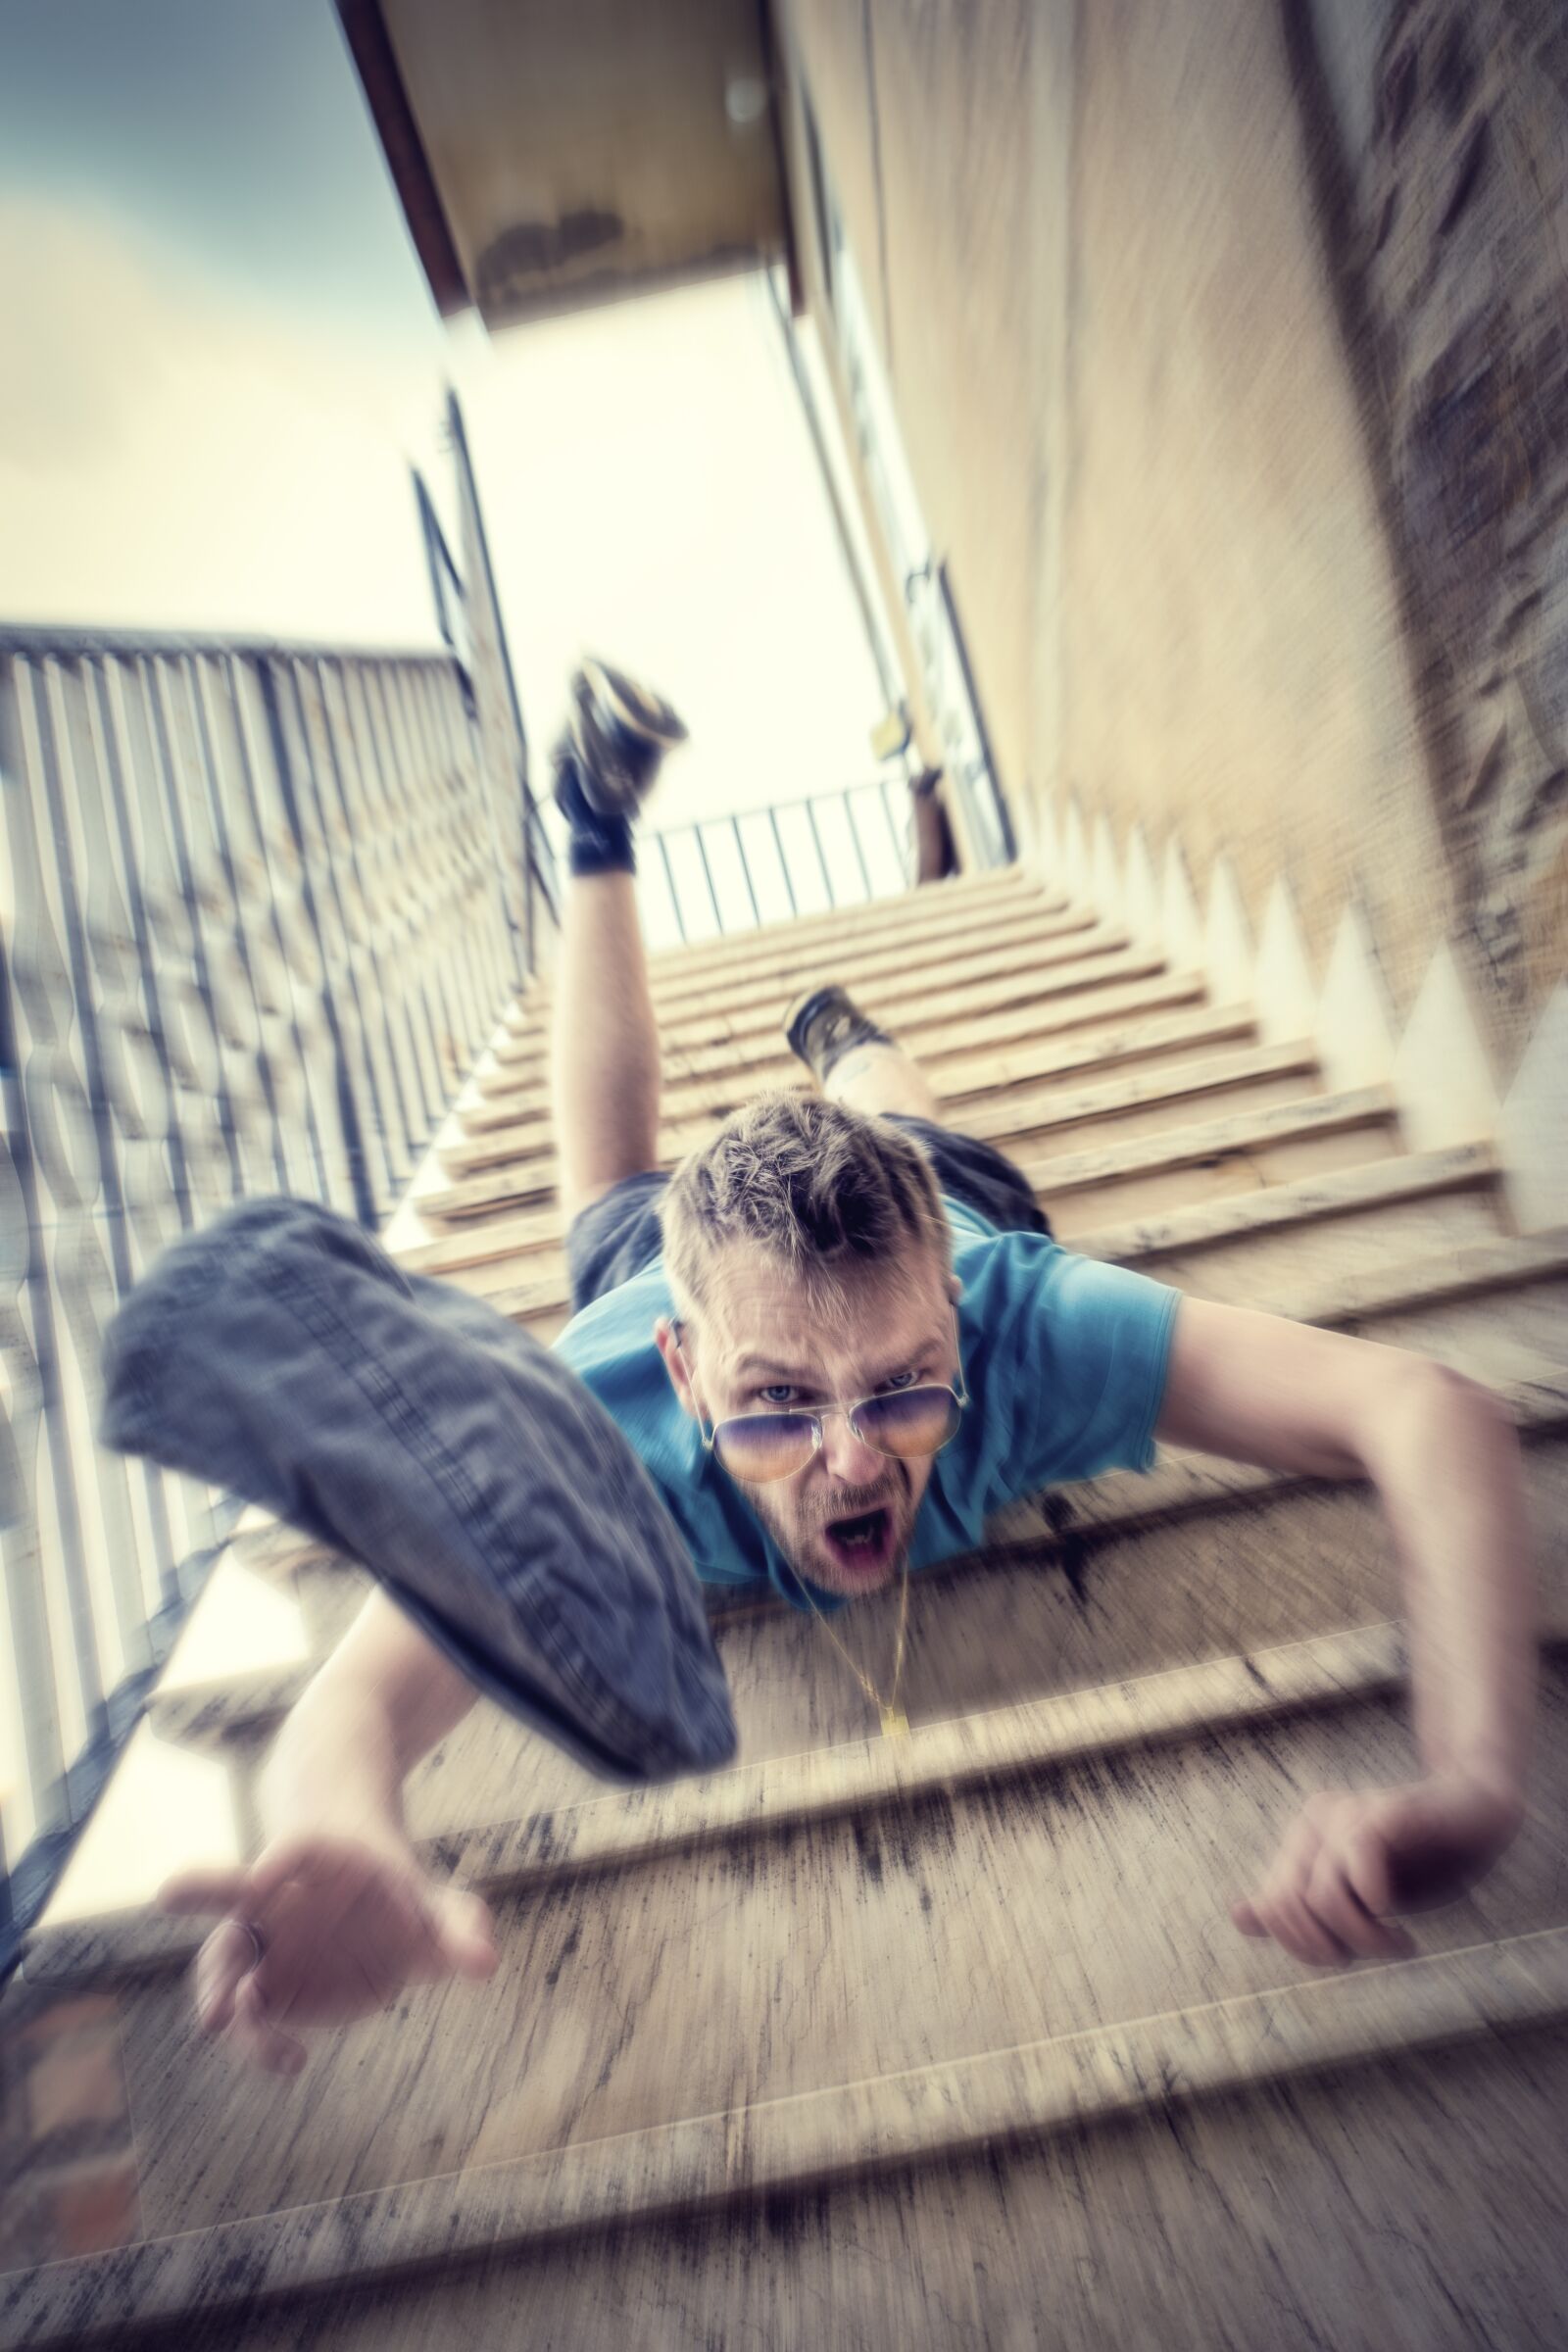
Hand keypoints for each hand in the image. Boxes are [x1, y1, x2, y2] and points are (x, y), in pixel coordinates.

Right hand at [156, 1829, 498, 2076]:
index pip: (295, 1847)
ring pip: (224, 1954)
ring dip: (218, 1983)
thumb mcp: (434, 1907)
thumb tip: (484, 1964)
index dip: (277, 1857)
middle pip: (230, 1889)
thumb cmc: (398, 1895)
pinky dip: (256, 2031)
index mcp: (319, 1856)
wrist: (363, 1908)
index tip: (263, 1874)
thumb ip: (458, 1929)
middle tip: (171, 1895)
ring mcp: (262, 1939)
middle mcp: (277, 1894)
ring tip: (219, 2021)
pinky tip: (293, 2058)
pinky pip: (244, 2005)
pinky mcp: (262, 1983)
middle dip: (205, 1892)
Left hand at [1230, 1771, 1523, 1969]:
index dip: (1304, 1948)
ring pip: (1321, 1899)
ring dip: (1362, 1938)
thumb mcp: (1359, 1895)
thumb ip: (1303, 1905)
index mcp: (1303, 1840)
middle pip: (1288, 1908)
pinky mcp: (1385, 1813)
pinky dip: (1373, 1905)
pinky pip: (1357, 1864)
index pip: (1272, 1910)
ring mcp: (1349, 1813)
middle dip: (1329, 1948)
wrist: (1478, 1814)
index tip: (1349, 1956)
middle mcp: (1316, 1821)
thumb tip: (1239, 1917)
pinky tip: (1395, 1917)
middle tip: (1380, 1950)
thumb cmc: (1422, 1859)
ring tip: (1400, 1944)